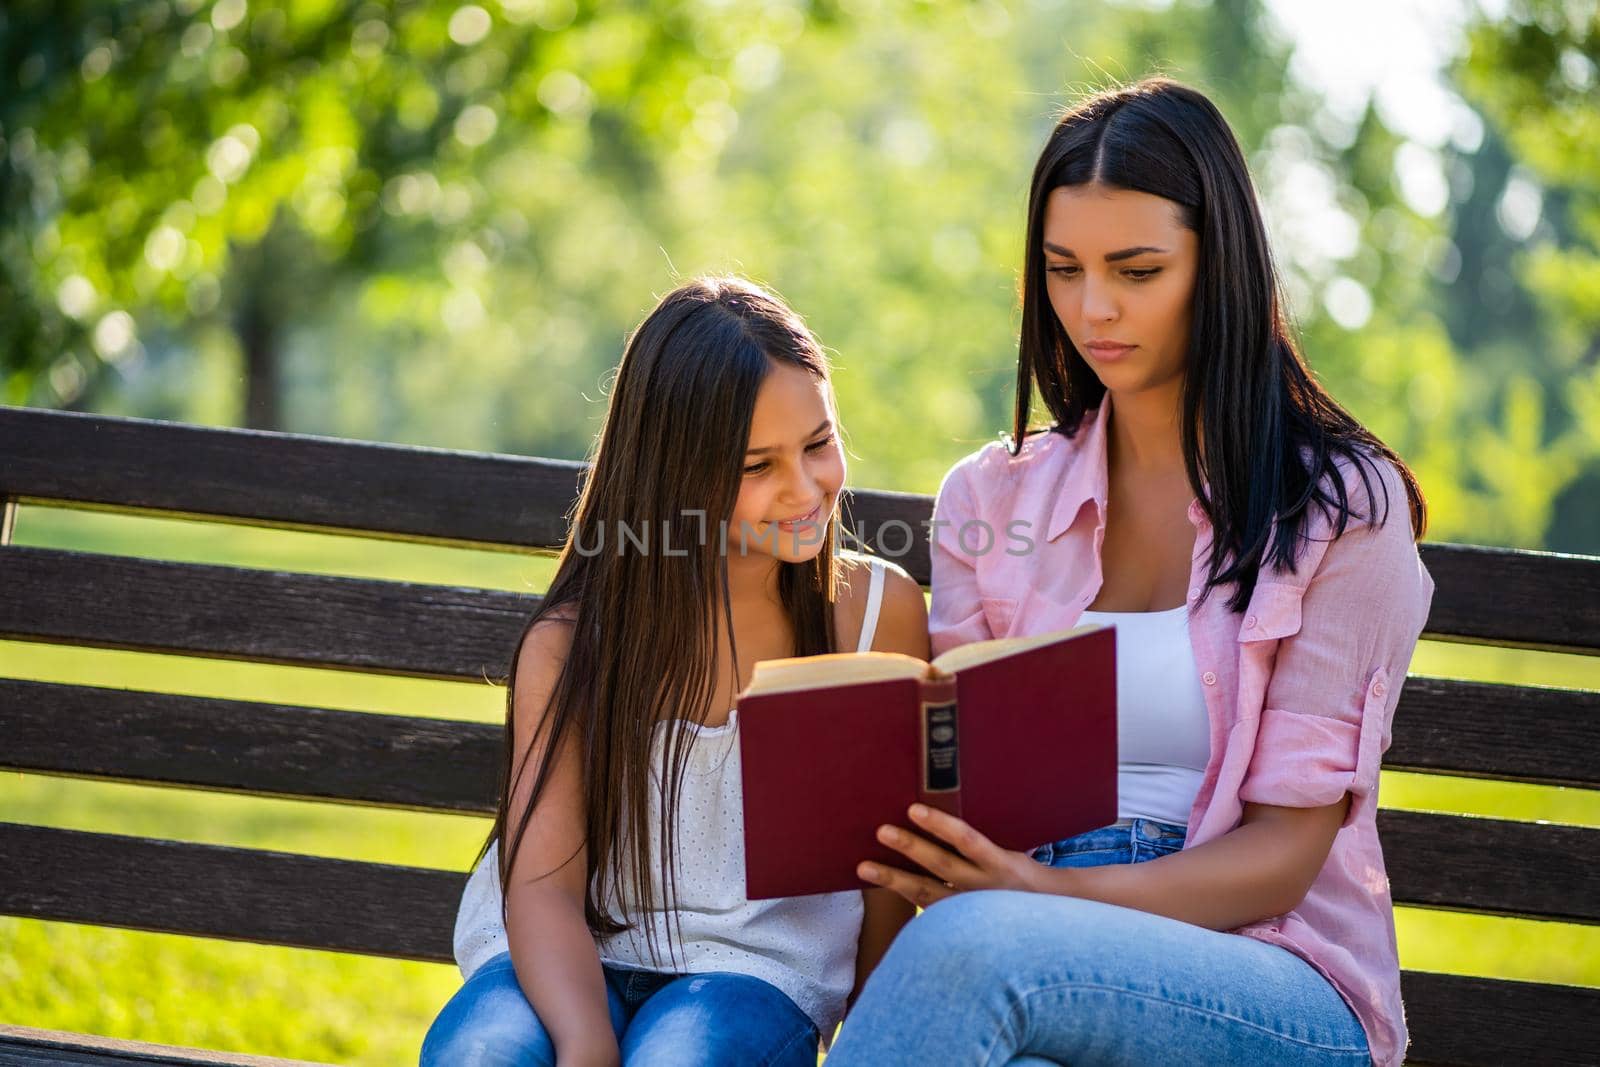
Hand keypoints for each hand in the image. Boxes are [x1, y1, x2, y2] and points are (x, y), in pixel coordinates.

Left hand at [857, 804, 1040, 907]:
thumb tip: (946, 796)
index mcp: (1000, 862)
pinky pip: (926, 910)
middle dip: (911, 847)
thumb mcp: (1011, 849)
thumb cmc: (1019, 870)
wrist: (1043, 911)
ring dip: (893, 879)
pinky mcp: (958, 922)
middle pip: (942, 865)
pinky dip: (902, 896)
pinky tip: (878, 886)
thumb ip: (980, 837)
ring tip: (863, 867)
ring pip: (927, 893)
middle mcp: (983, 886)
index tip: (914, 809)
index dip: (941, 825)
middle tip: (881, 830)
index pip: (968, 840)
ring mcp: (969, 908)